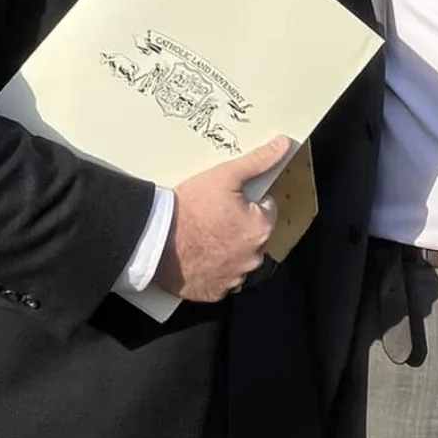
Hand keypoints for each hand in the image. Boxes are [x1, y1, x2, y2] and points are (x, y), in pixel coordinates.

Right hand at [156, 136, 291, 301]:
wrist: (155, 241)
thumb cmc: (189, 209)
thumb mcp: (225, 176)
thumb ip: (257, 161)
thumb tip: (283, 144)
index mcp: (261, 228)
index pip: (265, 209)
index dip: (246, 201)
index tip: (226, 200)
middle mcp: (254, 257)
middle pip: (253, 235)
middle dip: (238, 226)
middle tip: (211, 216)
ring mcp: (234, 278)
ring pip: (238, 258)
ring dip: (227, 249)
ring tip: (203, 236)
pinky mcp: (215, 292)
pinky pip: (221, 278)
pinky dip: (213, 269)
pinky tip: (198, 256)